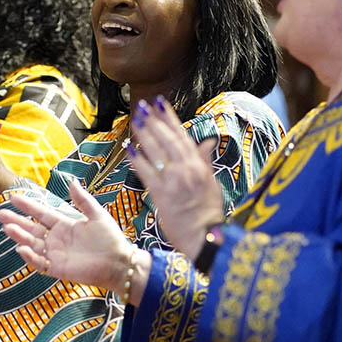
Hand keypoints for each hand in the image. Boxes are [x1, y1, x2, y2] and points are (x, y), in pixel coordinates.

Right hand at [0, 180, 142, 294]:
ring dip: (19, 236)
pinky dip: (30, 257)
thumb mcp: (96, 215)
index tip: (13, 197)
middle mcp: (56, 239)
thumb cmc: (110, 239)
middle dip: (15, 221)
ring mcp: (55, 254)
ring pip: (32, 244)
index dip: (27, 206)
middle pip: (31, 228)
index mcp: (64, 225)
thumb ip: (83, 200)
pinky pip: (40, 263)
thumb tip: (71, 181)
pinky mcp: (58, 268)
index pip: (41, 213)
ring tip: (7, 228)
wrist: (119, 263)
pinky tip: (21, 248)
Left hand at [128, 97, 224, 259]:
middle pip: (167, 139)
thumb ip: (206, 161)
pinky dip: (137, 159)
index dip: (170, 118)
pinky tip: (129, 148)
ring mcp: (173, 180)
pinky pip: (147, 172)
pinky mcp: (162, 194)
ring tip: (134, 120)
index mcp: (199, 166)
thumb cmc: (208, 214)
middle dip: (153, 121)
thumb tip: (207, 141)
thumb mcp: (213, 183)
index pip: (182, 135)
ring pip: (156, 151)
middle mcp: (187, 169)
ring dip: (144, 134)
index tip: (160, 103)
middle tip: (141, 106)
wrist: (206, 237)